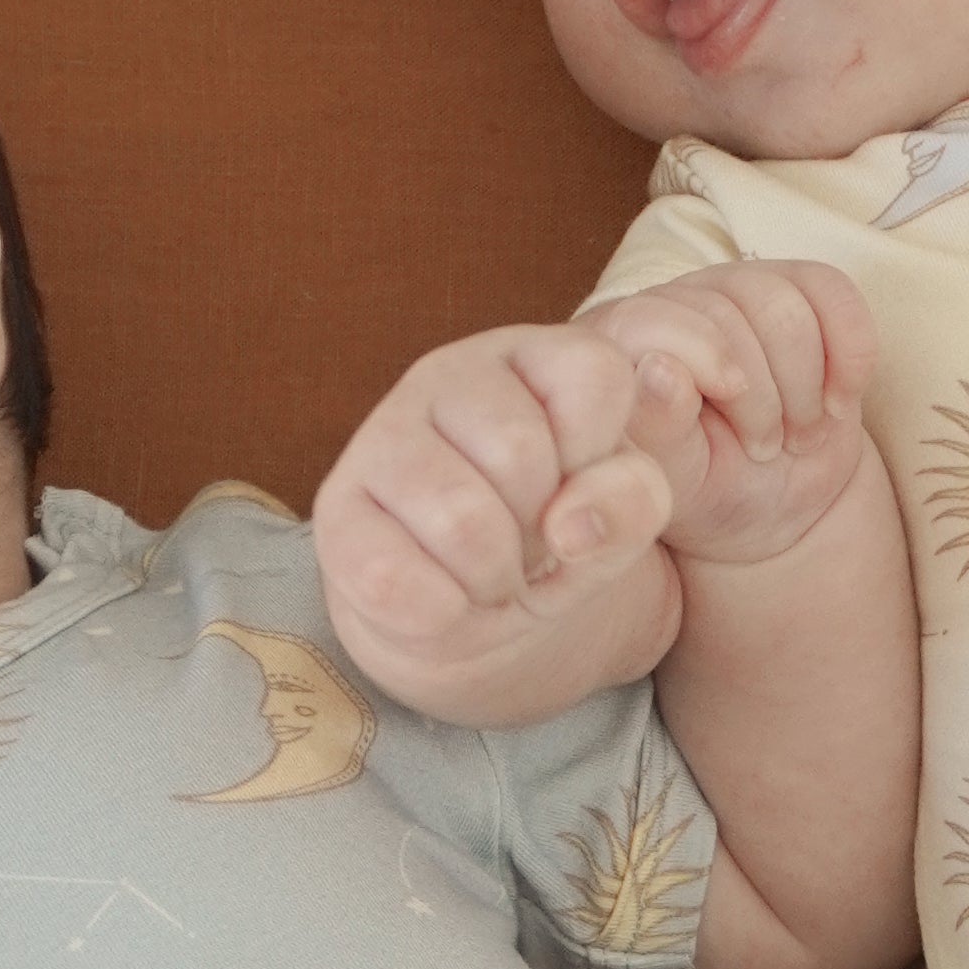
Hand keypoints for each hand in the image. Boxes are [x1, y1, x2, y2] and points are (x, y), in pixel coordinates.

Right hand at [314, 267, 875, 714]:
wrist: (474, 611)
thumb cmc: (556, 543)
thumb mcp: (620, 525)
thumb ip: (631, 502)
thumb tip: (569, 525)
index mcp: (536, 357)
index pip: (597, 376)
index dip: (602, 457)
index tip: (583, 488)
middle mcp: (452, 376)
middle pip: (520, 453)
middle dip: (542, 528)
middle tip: (532, 545)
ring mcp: (383, 436)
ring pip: (459, 519)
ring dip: (493, 577)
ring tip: (492, 574)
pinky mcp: (337, 511)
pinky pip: (395, 578)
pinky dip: (440, 612)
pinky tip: (442, 596)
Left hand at [580, 264, 879, 573]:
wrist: (777, 497)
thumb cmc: (712, 492)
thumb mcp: (678, 483)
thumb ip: (657, 432)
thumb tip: (659, 369)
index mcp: (621, 347)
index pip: (653, 318)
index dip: (706, 364)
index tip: (742, 433)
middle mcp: (673, 304)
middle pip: (729, 311)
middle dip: (764, 397)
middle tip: (767, 452)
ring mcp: (734, 289)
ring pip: (784, 303)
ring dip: (806, 384)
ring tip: (799, 433)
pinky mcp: (797, 291)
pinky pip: (835, 293)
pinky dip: (852, 353)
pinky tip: (840, 400)